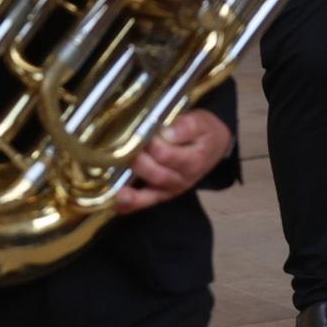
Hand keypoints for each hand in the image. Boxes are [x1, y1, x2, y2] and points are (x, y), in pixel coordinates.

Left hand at [113, 109, 233, 213]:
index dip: (151, 144)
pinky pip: (145, 202)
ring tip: (113, 173)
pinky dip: (130, 204)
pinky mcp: (161, 195)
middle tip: (123, 145)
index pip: (167, 154)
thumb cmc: (205, 132)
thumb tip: (167, 132)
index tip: (142, 129)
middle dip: (137, 160)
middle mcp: (182, 179)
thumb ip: (187, 126)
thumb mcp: (202, 122)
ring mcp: (171, 190)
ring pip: (149, 191)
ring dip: (130, 183)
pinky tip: (116, 199)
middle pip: (156, 174)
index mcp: (194, 160)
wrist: (214, 148)